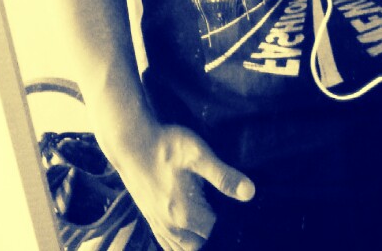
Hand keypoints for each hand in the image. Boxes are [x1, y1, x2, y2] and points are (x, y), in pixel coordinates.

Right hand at [98, 118, 254, 250]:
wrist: (131, 140)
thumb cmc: (166, 144)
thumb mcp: (198, 153)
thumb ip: (223, 175)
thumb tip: (250, 192)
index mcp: (185, 213)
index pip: (214, 232)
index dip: (226, 221)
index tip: (232, 206)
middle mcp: (171, 225)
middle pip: (199, 245)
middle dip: (211, 233)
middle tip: (219, 211)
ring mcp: (158, 223)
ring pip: (182, 248)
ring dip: (196, 239)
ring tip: (205, 220)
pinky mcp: (149, 217)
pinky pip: (166, 244)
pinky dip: (178, 244)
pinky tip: (186, 230)